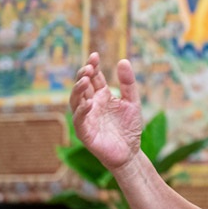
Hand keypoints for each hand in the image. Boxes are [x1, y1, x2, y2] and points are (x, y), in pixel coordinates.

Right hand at [69, 53, 142, 169]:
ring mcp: (86, 118)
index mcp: (102, 96)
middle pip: (82, 86)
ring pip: (75, 101)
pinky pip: (79, 120)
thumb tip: (123, 60)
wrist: (131, 152)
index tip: (95, 56)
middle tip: (89, 67)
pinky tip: (88, 103)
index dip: (92, 66)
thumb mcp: (132, 102)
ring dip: (78, 90)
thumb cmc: (130, 127)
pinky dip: (81, 111)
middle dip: (83, 75)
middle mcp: (91, 104)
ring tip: (85, 79)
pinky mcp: (85, 132)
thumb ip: (128, 83)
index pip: (94, 78)